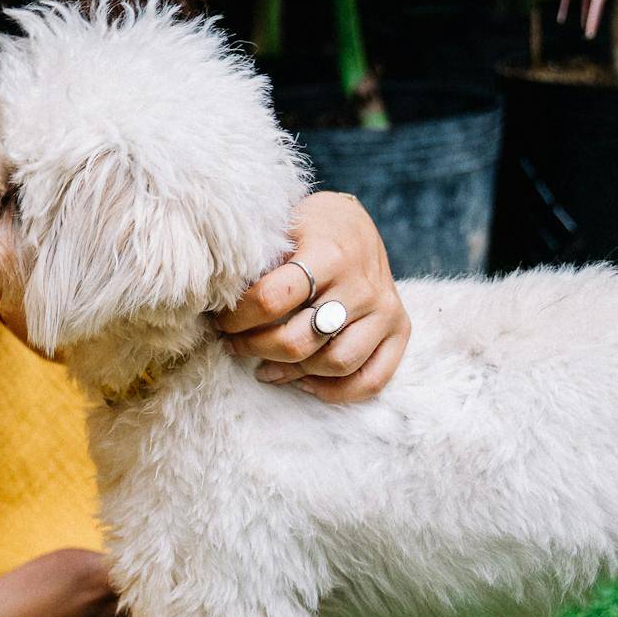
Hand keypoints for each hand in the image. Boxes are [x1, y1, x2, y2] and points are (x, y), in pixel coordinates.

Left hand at [217, 190, 408, 401]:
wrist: (355, 224)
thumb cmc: (308, 229)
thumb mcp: (282, 228)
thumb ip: (258, 262)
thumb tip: (217, 300)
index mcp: (329, 254)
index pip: (272, 300)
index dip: (238, 317)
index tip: (222, 320)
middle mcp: (361, 285)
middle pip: (300, 340)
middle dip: (255, 348)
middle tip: (234, 344)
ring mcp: (384, 311)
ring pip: (334, 364)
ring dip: (290, 372)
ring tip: (263, 365)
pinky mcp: (400, 330)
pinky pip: (371, 379)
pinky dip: (335, 391)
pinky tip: (303, 380)